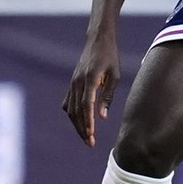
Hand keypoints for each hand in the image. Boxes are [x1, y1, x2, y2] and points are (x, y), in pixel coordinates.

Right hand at [62, 28, 119, 145]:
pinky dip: (72, 114)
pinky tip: (79, 123)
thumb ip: (107, 96)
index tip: (91, 134)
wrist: (97, 40)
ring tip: (86, 137)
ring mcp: (72, 83)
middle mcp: (77, 82)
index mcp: (90, 79)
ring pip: (71, 109)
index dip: (87, 121)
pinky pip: (68, 103)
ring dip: (77, 124)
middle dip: (82, 128)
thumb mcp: (114, 76)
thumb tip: (102, 117)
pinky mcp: (72, 83)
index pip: (86, 105)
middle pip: (77, 111)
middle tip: (90, 143)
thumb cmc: (110, 57)